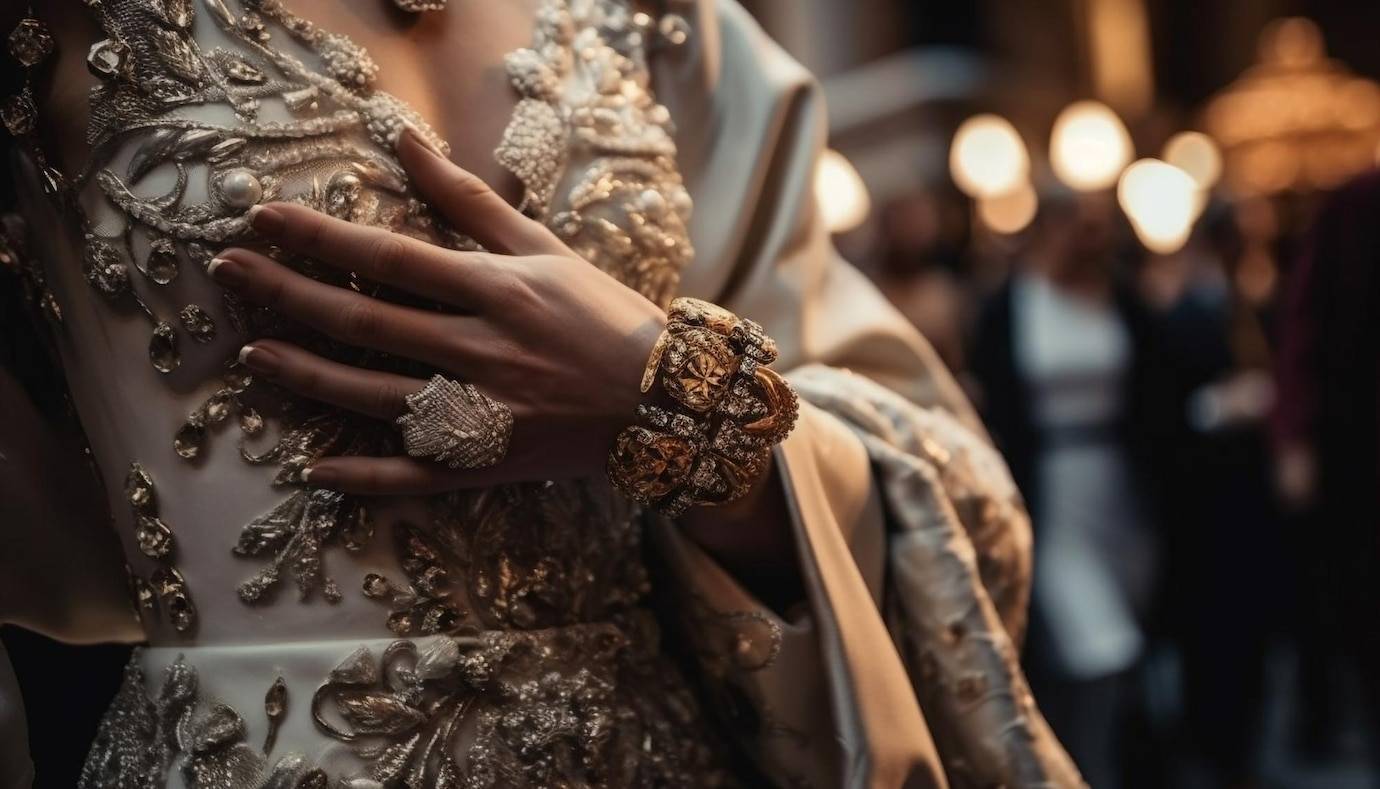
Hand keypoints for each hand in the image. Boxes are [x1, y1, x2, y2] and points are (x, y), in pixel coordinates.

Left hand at [210, 130, 666, 493]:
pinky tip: (315, 469)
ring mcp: (481, 414)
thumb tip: (407, 140)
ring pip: (375, 398)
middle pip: (365, 324)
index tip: (263, 219)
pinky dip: (365, 477)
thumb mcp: (543, 248)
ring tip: (251, 357)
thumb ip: (470, 200)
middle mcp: (481, 351)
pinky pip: (416, 476)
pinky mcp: (489, 464)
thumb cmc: (604, 314)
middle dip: (288, 296)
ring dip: (307, 378)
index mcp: (495, 292)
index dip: (320, 238)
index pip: (388, 259)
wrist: (666, 399)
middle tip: (227, 272)